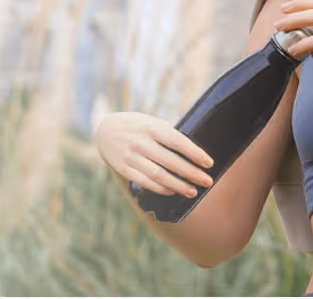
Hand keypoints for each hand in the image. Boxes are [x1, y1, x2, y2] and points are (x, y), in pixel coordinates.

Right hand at [93, 111, 214, 196]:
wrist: (104, 130)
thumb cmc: (135, 125)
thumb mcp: (150, 121)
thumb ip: (167, 133)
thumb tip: (193, 151)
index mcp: (151, 127)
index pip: (177, 142)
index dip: (195, 153)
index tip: (208, 163)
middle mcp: (141, 143)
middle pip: (171, 162)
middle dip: (191, 173)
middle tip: (207, 181)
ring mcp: (131, 157)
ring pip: (159, 175)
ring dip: (178, 185)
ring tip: (193, 191)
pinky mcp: (124, 169)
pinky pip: (145, 182)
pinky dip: (161, 188)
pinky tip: (173, 191)